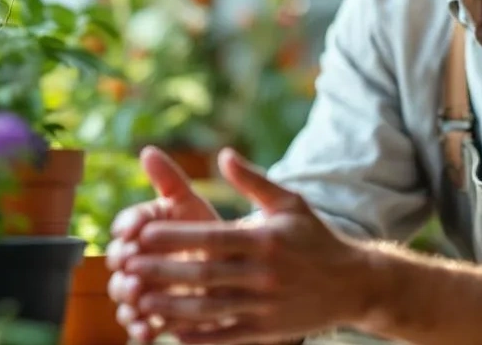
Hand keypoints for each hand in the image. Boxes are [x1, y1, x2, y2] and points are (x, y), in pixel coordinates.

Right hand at [108, 146, 220, 340]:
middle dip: (122, 263)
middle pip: (118, 260)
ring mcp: (141, 288)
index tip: (130, 231)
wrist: (233, 271)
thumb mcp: (191, 205)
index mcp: (145, 227)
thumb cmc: (210, 232)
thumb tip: (147, 150)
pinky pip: (139, 323)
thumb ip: (169, 180)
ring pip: (123, 293)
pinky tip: (147, 330)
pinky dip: (139, 328)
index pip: (128, 223)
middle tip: (130, 264)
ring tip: (136, 297)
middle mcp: (136, 257)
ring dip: (126, 296)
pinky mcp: (152, 315)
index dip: (127, 227)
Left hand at [120, 148, 371, 344]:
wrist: (353, 284)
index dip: (175, 237)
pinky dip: (198, 336)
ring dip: (172, 307)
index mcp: (265, 239)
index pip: (212, 238)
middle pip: (205, 274)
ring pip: (211, 309)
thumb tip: (223, 155)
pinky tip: (171, 331)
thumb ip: (254, 180)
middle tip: (127, 268)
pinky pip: (226, 336)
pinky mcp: (267, 330)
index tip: (143, 233)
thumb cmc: (314, 237)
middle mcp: (264, 273)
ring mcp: (266, 305)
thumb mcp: (290, 202)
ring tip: (139, 302)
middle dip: (163, 272)